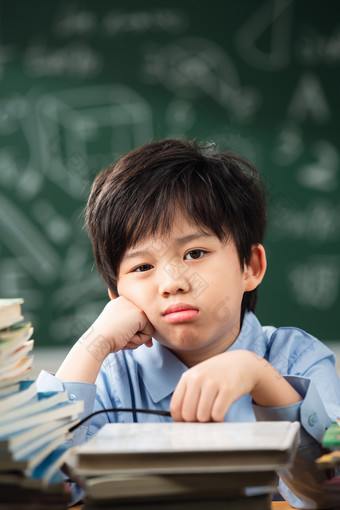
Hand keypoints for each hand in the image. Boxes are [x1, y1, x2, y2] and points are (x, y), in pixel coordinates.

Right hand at [56, 297, 153, 383]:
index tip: (127, 339)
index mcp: (120, 303)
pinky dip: (140, 340)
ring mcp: (134, 306)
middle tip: (124, 341)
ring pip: (147, 328)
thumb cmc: (104, 339)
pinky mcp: (140, 314)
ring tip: (123, 339)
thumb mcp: (117, 330)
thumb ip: (131, 331)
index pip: (135, 319)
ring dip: (138, 340)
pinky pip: (149, 332)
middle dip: (137, 336)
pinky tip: (127, 338)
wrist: (97, 340)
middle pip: (142, 323)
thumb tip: (150, 342)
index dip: (134, 332)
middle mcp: (127, 301)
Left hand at [170, 350, 301, 421]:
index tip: (188, 424)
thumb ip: (188, 394)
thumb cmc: (218, 374)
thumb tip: (181, 420)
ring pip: (202, 416)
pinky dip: (219, 419)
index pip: (175, 407)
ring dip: (209, 421)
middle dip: (196, 422)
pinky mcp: (228, 389)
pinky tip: (222, 413)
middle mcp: (198, 378)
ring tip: (213, 414)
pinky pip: (218, 414)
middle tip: (204, 418)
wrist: (242, 363)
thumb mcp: (198, 377)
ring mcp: (213, 383)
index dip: (180, 421)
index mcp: (188, 377)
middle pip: (188, 414)